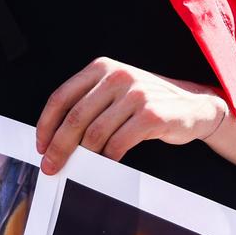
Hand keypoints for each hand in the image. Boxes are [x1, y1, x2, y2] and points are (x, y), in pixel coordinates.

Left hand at [35, 58, 228, 172]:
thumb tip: (55, 138)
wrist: (193, 105)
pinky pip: (118, 143)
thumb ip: (89, 104)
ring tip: (81, 167)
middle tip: (52, 166)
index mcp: (103, 67)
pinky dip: (108, 158)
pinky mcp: (151, 115)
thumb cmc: (148, 102)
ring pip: (95, 134)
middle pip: (75, 118)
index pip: (62, 97)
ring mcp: (136, 95)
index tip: (42, 145)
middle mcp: (118, 76)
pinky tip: (107, 163)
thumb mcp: (117, 91)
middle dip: (59, 147)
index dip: (46, 125)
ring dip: (84, 156)